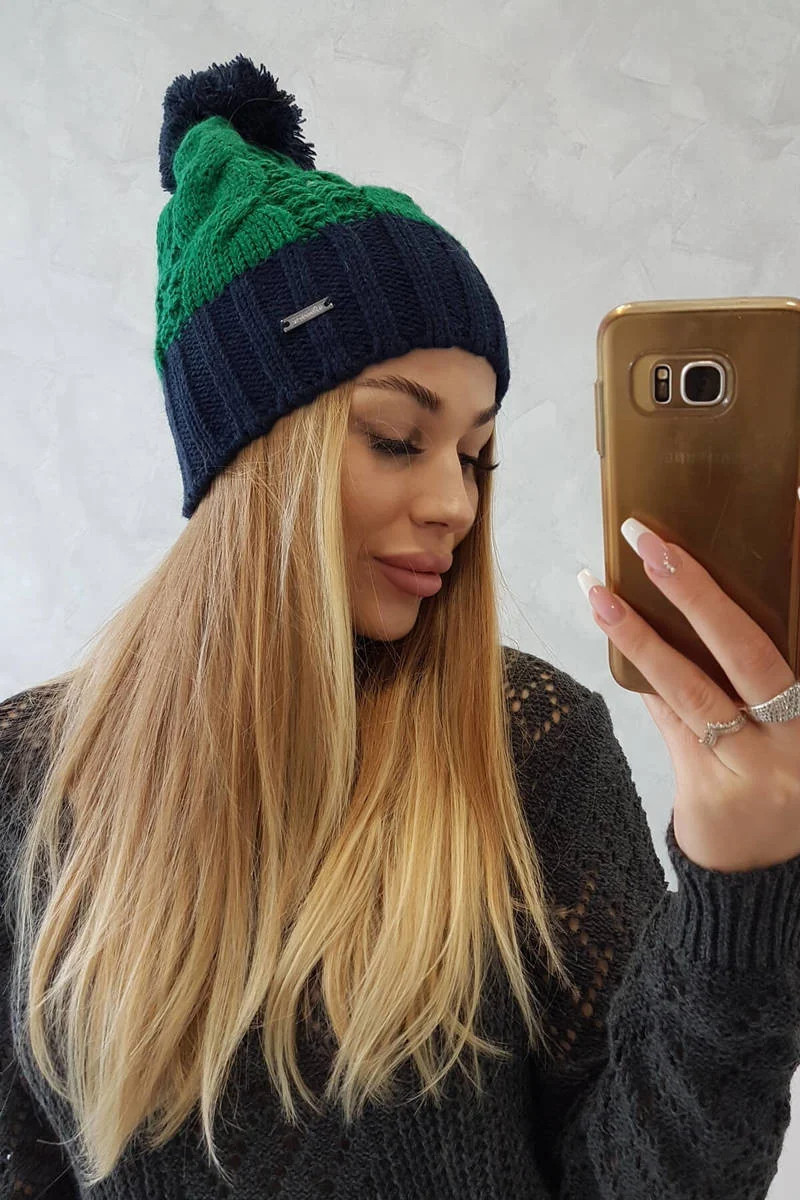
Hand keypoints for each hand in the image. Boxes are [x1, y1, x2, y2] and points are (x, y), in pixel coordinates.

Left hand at [578, 513, 799, 872]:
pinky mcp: (710, 791)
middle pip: (749, 649)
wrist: (765, 884)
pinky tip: (608, 629)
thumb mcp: (786, 726)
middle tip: (649, 540)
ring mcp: (759, 768)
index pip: (794, 628)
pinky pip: (667, 720)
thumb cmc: (780, 786)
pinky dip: (641, 677)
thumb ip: (752, 672)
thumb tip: (690, 595)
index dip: (794, 561)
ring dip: (638, 635)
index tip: (780, 499)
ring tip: (596, 589)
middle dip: (696, 590)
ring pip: (690, 688)